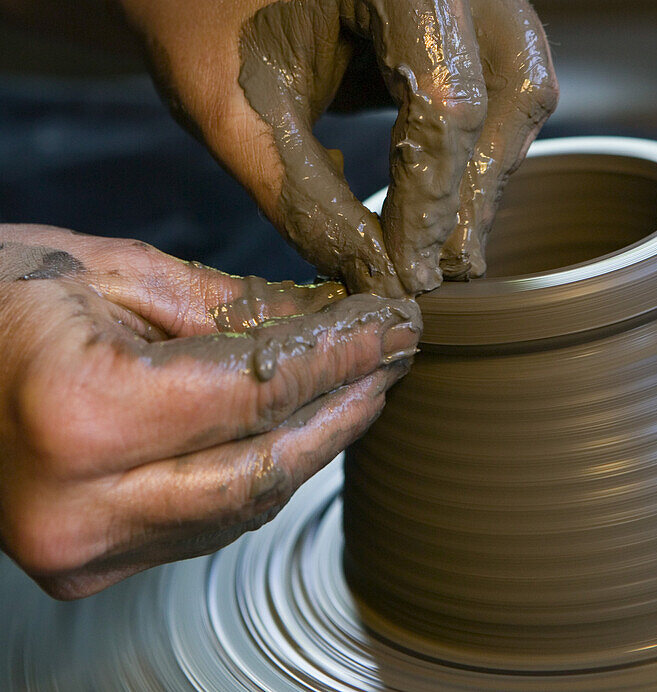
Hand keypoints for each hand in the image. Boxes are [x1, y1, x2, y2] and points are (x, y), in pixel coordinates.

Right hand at [0, 227, 419, 597]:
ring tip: (363, 386)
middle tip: (398, 355)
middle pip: (265, 466)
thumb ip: (225, 305)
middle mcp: (81, 503)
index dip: (341, 355)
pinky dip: (259, 475)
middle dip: (346, 406)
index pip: (257, 389)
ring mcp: (79, 550)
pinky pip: (201, 523)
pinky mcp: (83, 564)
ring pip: (242, 506)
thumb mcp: (110, 271)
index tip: (395, 323)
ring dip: (313, 444)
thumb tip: (323, 317)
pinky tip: (297, 431)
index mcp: (83, 412)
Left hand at [110, 0, 557, 294]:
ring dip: (483, 172)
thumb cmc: (201, 26)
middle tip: (438, 273)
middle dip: (474, 191)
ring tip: (437, 248)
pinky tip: (437, 200)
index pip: (446, 101)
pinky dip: (475, 142)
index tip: (408, 276)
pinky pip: (503, 77)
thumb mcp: (236, 122)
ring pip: (520, 87)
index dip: (431, 201)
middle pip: (509, 91)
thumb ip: (310, 204)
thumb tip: (385, 283)